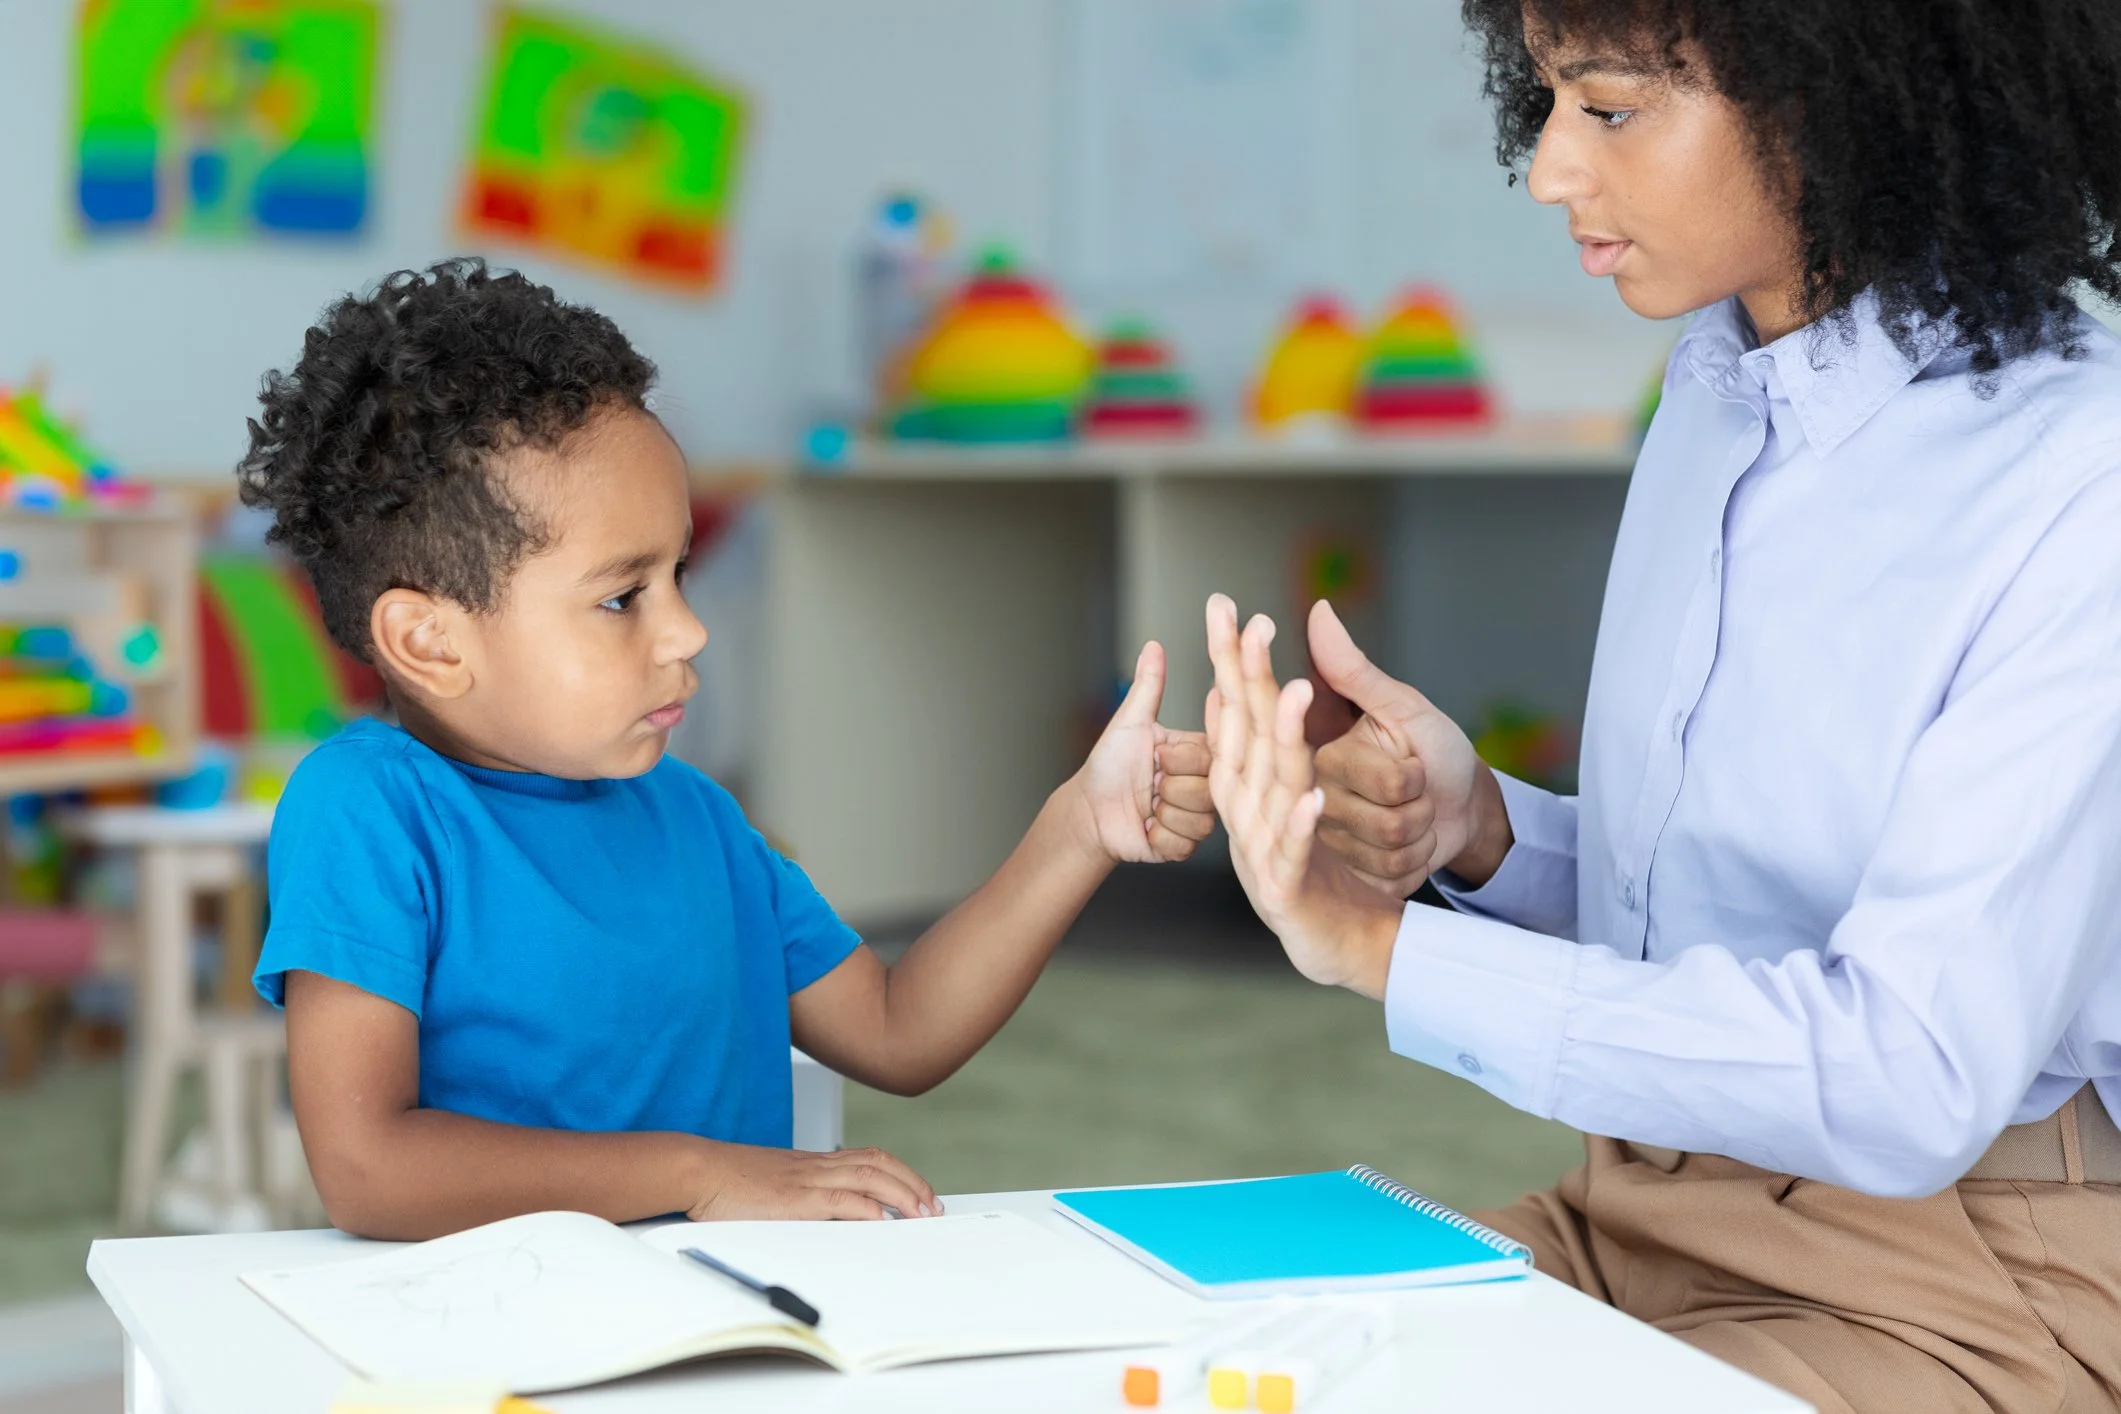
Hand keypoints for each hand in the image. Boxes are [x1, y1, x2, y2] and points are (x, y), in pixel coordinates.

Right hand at [686, 1141, 941, 1220]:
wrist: (699, 1170)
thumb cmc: (728, 1181)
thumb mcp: (772, 1185)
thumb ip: (798, 1194)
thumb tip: (819, 1215)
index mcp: (813, 1162)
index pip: (869, 1158)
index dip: (900, 1172)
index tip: (918, 1191)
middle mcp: (817, 1166)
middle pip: (880, 1164)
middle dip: (912, 1184)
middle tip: (932, 1206)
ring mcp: (808, 1179)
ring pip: (871, 1177)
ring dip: (902, 1195)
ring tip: (921, 1214)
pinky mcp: (796, 1198)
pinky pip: (842, 1199)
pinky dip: (868, 1209)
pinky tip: (883, 1221)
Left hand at [1069, 641, 1216, 863]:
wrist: (1089, 809)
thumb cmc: (1108, 764)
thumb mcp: (1129, 723)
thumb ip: (1148, 687)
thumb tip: (1154, 646)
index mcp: (1197, 753)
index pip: (1211, 757)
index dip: (1180, 760)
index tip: (1157, 757)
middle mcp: (1205, 785)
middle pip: (1208, 792)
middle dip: (1168, 789)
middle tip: (1149, 783)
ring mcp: (1197, 817)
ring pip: (1200, 822)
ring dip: (1162, 814)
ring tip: (1147, 805)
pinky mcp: (1185, 845)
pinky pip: (1184, 845)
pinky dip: (1158, 837)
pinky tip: (1146, 827)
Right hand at [1204, 595, 1403, 998]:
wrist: (1350, 949)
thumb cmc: (1329, 872)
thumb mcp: (1310, 797)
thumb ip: (1283, 740)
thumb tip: (1261, 684)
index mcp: (1252, 789)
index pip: (1238, 714)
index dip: (1233, 662)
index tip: (1230, 610)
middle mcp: (1249, 815)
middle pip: (1246, 739)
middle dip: (1246, 680)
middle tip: (1251, 626)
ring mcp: (1264, 854)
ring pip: (1273, 790)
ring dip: (1284, 740)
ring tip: (1299, 692)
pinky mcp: (1287, 895)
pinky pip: (1295, 856)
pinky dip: (1301, 827)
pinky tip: (1312, 796)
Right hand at [1304, 600, 1504, 894]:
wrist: (1461, 807)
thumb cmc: (1433, 750)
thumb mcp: (1402, 707)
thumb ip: (1354, 669)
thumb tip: (1319, 611)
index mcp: (1318, 755)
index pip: (1375, 777)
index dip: (1404, 775)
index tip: (1407, 766)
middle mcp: (1311, 800)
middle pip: (1384, 820)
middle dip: (1420, 803)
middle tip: (1418, 788)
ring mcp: (1330, 844)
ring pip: (1390, 850)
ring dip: (1422, 833)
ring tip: (1416, 815)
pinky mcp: (1352, 876)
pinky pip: (1393, 877)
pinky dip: (1419, 861)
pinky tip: (1414, 845)